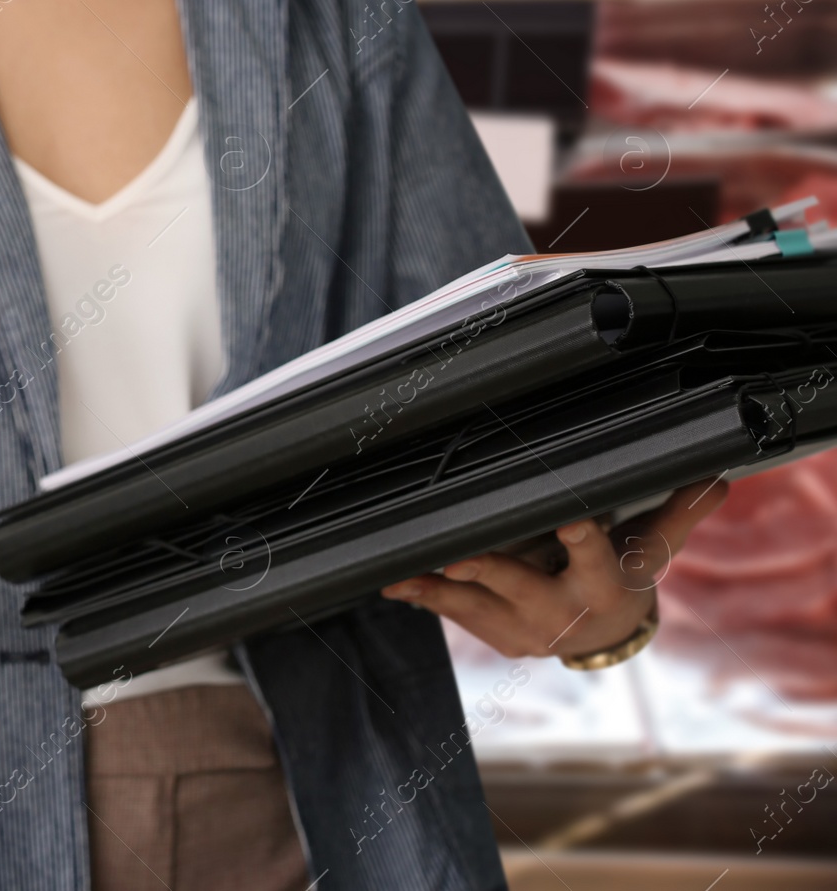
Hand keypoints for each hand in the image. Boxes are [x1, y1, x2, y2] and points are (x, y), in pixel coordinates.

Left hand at [380, 479, 728, 658]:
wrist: (604, 636)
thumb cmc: (622, 576)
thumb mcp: (650, 549)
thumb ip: (676, 513)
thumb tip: (716, 476)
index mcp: (603, 588)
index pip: (596, 559)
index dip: (582, 542)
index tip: (569, 520)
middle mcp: (560, 614)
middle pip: (520, 588)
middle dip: (488, 572)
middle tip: (457, 556)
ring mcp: (523, 629)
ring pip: (475, 607)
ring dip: (437, 590)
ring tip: (401, 576)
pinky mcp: (495, 636)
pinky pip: (457, 615)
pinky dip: (427, 598)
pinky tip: (396, 582)